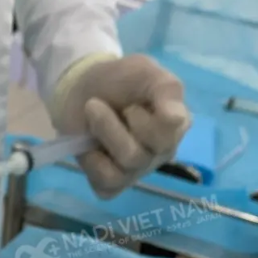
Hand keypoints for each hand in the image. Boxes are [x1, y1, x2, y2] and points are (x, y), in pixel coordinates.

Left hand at [52, 54, 191, 198]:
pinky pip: (106, 183)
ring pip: (125, 164)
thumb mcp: (144, 72)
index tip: (131, 101)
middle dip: (113, 124)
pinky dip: (92, 162)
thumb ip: (166, 89)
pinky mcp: (113, 185)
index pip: (167, 131)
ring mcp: (138, 171)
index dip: (141, 115)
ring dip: (102, 133)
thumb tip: (176, 118)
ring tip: (92, 115)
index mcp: (177, 125)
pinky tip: (90, 146)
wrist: (81, 90)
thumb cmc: (118, 81)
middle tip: (103, 106)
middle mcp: (162, 152)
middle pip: (142, 152)